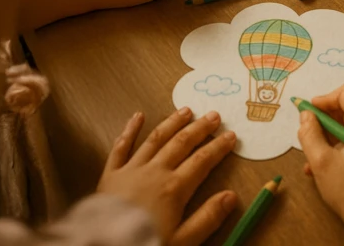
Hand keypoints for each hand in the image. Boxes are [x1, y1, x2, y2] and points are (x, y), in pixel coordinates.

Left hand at [98, 109, 237, 245]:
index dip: (218, 147)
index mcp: (174, 188)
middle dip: (199, 128)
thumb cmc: (145, 243)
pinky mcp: (111, 174)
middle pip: (182, 144)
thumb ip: (207, 218)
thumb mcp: (183, 240)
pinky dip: (130, 130)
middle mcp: (155, 172)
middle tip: (213, 115)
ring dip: (172, 123)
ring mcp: (132, 169)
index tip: (231, 135)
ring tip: (185, 110)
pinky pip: (121, 147)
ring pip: (156, 139)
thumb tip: (231, 196)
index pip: (202, 161)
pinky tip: (138, 116)